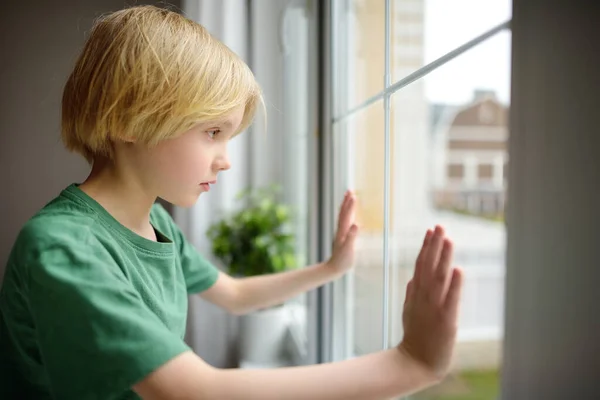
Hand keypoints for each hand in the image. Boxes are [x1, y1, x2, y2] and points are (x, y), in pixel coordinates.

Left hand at [326, 190, 357, 274]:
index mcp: (343, 231)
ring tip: (349, 197)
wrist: (334, 268)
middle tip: (350, 190)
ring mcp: (342, 232)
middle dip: (347, 201)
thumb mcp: (348, 249)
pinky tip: (353, 215)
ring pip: (344, 216)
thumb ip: (352, 236)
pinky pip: (347, 222)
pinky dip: (349, 215)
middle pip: (343, 212)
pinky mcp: (344, 236)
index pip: (346, 215)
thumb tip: (356, 224)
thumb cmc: (342, 260)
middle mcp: (341, 230)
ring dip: (347, 206)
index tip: (353, 195)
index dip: (350, 205)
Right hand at [397, 226, 463, 379]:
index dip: (426, 247)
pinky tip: (458, 269)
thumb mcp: (409, 311)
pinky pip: (451, 299)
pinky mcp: (447, 319)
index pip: (421, 265)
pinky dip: (455, 284)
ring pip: (439, 277)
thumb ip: (411, 294)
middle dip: (434, 245)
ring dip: (443, 257)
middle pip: (429, 266)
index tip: (429, 230)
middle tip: (439, 226)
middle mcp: (424, 296)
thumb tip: (412, 278)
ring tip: (448, 239)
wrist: (416, 362)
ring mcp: (434, 307)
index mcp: (416, 293)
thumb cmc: (415, 337)